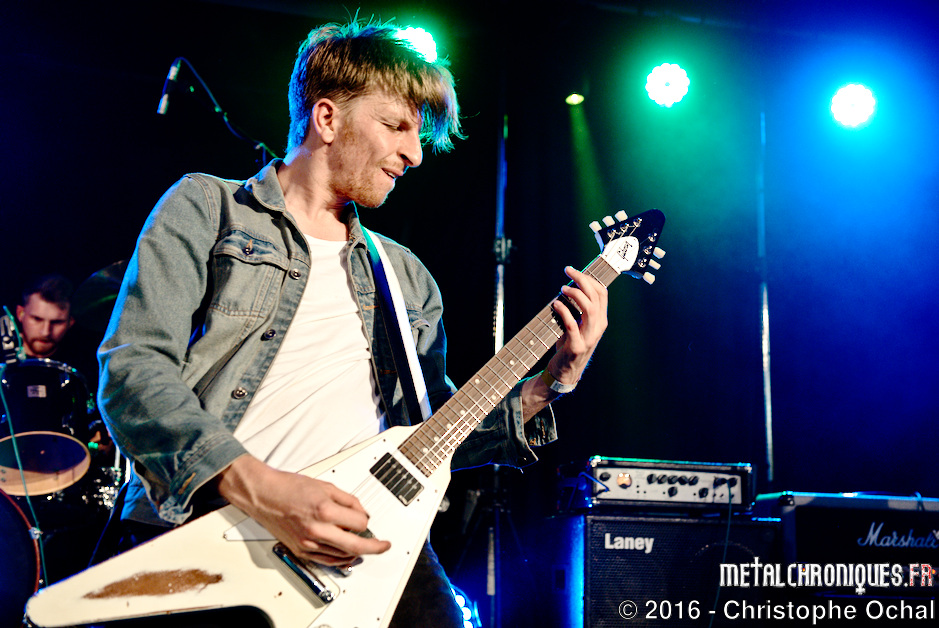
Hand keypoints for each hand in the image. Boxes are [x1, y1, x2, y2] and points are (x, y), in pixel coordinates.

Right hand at [217, 455, 390, 565]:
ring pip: (342, 556)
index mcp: (325, 511)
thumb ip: (348, 500)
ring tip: (365, 547)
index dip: (366, 520)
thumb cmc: (289, 488)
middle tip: (383, 546)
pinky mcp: (301, 550)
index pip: (360, 523)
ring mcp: (308, 543)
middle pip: (355, 546)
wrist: (264, 495)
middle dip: (374, 547)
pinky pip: (327, 560)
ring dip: (357, 552)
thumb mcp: (325, 486)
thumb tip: (362, 512)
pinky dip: (340, 559)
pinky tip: (348, 556)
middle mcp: (317, 530)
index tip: (366, 518)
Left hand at [547, 266, 608, 385]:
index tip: (574, 270)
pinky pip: (573, 325)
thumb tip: (567, 287)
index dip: (589, 279)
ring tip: (563, 288)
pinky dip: (565, 312)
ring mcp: (589, 337)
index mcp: (600, 320)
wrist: (565, 372)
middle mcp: (598, 327)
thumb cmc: (569, 345)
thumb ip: (576, 310)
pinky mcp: (577, 346)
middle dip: (582, 280)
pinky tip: (556, 304)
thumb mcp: (577, 325)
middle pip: (596, 297)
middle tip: (568, 272)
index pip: (602, 293)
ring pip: (589, 309)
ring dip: (576, 295)